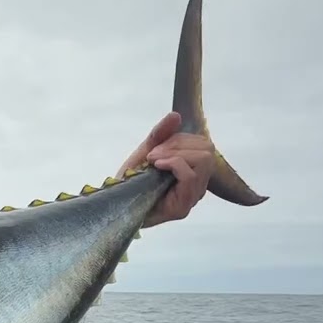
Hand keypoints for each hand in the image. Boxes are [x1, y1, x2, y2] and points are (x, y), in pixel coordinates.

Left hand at [117, 111, 214, 227]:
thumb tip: (176, 116)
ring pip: (203, 160)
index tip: (156, 147)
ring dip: (175, 154)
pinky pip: (190, 175)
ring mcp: (193, 197)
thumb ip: (161, 135)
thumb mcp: (146, 152)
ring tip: (154, 161)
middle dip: (178, 145)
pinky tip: (157, 166)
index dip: (181, 139)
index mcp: (194, 171)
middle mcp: (199, 185)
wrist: (115, 205)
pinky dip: (174, 163)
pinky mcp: (183, 207)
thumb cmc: (131, 181)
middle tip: (154, 155)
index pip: (205, 145)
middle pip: (207, 150)